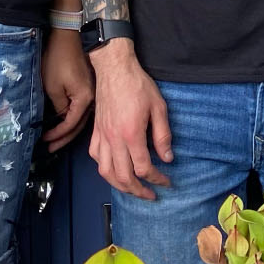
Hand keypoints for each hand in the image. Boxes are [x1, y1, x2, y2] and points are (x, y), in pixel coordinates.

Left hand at [40, 28, 93, 152]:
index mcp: (85, 99)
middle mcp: (93, 98)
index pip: (71, 124)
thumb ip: (59, 107)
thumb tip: (61, 119)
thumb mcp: (53, 87)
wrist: (68, 36)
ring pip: (81, 118)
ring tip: (56, 140)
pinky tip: (65, 124)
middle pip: (79, 125)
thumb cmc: (58, 59)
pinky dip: (72, 119)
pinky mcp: (89, 88)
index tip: (45, 141)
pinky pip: (82, 109)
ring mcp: (93, 93)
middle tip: (51, 148)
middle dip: (64, 138)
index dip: (57, 135)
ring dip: (68, 130)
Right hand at [87, 41, 171, 200]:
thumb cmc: (137, 84)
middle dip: (138, 191)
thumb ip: (163, 135)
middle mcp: (114, 139)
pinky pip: (96, 157)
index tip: (166, 182)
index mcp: (131, 134)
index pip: (143, 168)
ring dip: (119, 186)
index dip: (157, 179)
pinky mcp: (96, 131)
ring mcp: (102, 136)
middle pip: (123, 177)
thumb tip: (167, 157)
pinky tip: (114, 170)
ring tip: (132, 190)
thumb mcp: (159, 107)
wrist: (114, 68)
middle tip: (151, 195)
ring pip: (106, 172)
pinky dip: (105, 169)